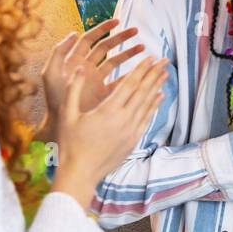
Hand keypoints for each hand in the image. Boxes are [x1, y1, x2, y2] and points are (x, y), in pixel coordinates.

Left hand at [41, 19, 145, 135]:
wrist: (61, 123)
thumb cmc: (54, 99)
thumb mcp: (51, 73)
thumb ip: (59, 53)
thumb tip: (74, 33)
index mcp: (74, 60)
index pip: (90, 39)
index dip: (103, 29)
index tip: (117, 21)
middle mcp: (86, 67)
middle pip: (106, 47)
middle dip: (121, 37)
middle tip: (136, 31)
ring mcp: (96, 80)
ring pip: (115, 61)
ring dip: (128, 53)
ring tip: (143, 48)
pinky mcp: (104, 93)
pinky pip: (119, 80)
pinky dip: (130, 74)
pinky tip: (141, 70)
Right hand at [50, 57, 168, 209]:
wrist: (81, 173)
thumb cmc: (70, 144)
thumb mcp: (67, 114)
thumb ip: (74, 89)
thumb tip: (78, 67)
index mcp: (108, 111)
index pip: (130, 84)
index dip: (141, 69)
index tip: (151, 57)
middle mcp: (124, 119)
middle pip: (143, 92)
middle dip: (154, 74)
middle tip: (164, 60)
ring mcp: (131, 131)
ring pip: (148, 104)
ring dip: (157, 87)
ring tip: (165, 74)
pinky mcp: (133, 140)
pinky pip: (147, 119)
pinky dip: (154, 106)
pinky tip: (159, 97)